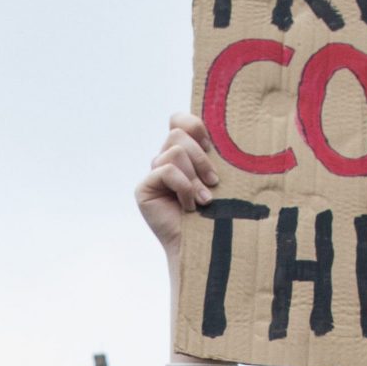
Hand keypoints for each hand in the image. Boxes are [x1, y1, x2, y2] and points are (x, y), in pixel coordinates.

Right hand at [136, 114, 217, 265]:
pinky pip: (166, 170)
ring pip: (174, 151)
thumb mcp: (220, 176)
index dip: (194, 125)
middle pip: (177, 133)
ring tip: (203, 200)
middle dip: (200, 157)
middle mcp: (165, 161)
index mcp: (183, 154)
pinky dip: (183, 187)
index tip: (211, 146)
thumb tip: (222, 128)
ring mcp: (153, 175)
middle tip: (214, 182)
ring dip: (194, 177)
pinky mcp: (144, 188)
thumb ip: (214, 153)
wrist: (205, 245)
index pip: (179, 120)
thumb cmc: (219, 212)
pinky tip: (189, 206)